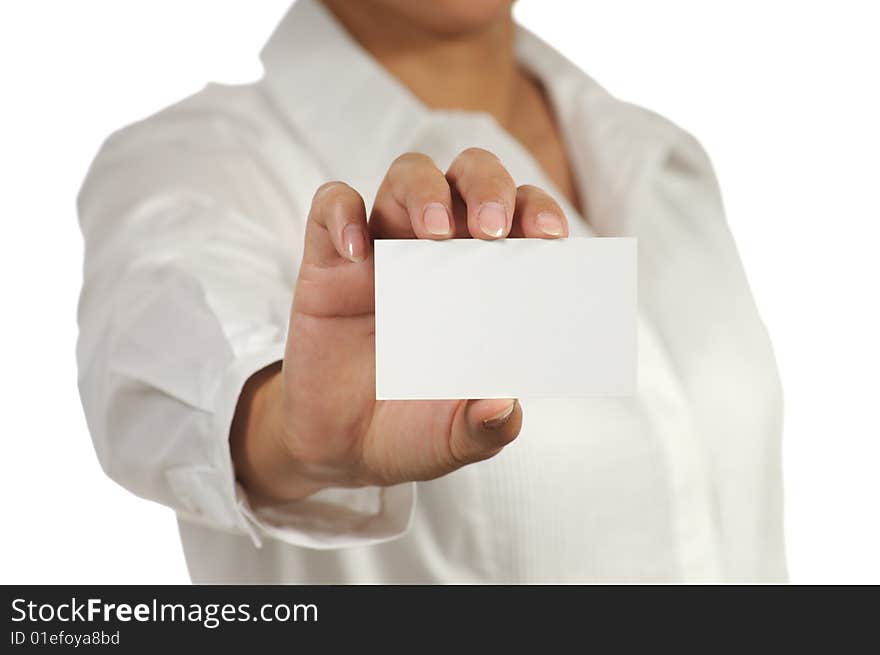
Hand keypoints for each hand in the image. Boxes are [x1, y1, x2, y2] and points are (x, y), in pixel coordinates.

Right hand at [231, 148, 568, 501]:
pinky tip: (356, 252)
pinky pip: (332, 206)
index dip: (537, 211)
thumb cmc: (411, 429)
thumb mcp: (454, 438)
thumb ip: (484, 427)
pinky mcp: (328, 261)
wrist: (340, 448)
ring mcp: (383, 250)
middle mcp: (437, 252)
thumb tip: (505, 406)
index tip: (551, 236)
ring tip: (434, 235)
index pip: (519, 218)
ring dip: (425, 191)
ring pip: (407, 175)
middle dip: (487, 186)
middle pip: (467, 177)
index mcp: (484, 280)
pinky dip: (343, 214)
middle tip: (492, 229)